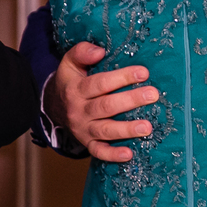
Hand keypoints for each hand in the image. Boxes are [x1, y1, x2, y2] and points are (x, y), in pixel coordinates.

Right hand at [47, 42, 155, 161]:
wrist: (53, 107)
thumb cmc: (71, 81)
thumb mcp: (70, 63)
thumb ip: (81, 53)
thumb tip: (99, 51)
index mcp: (76, 90)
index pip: (100, 83)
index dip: (121, 77)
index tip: (144, 72)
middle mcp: (79, 111)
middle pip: (106, 106)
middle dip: (130, 100)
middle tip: (152, 95)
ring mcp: (83, 128)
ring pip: (105, 130)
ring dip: (127, 130)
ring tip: (148, 127)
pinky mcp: (87, 142)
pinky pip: (98, 152)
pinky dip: (112, 155)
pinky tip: (129, 154)